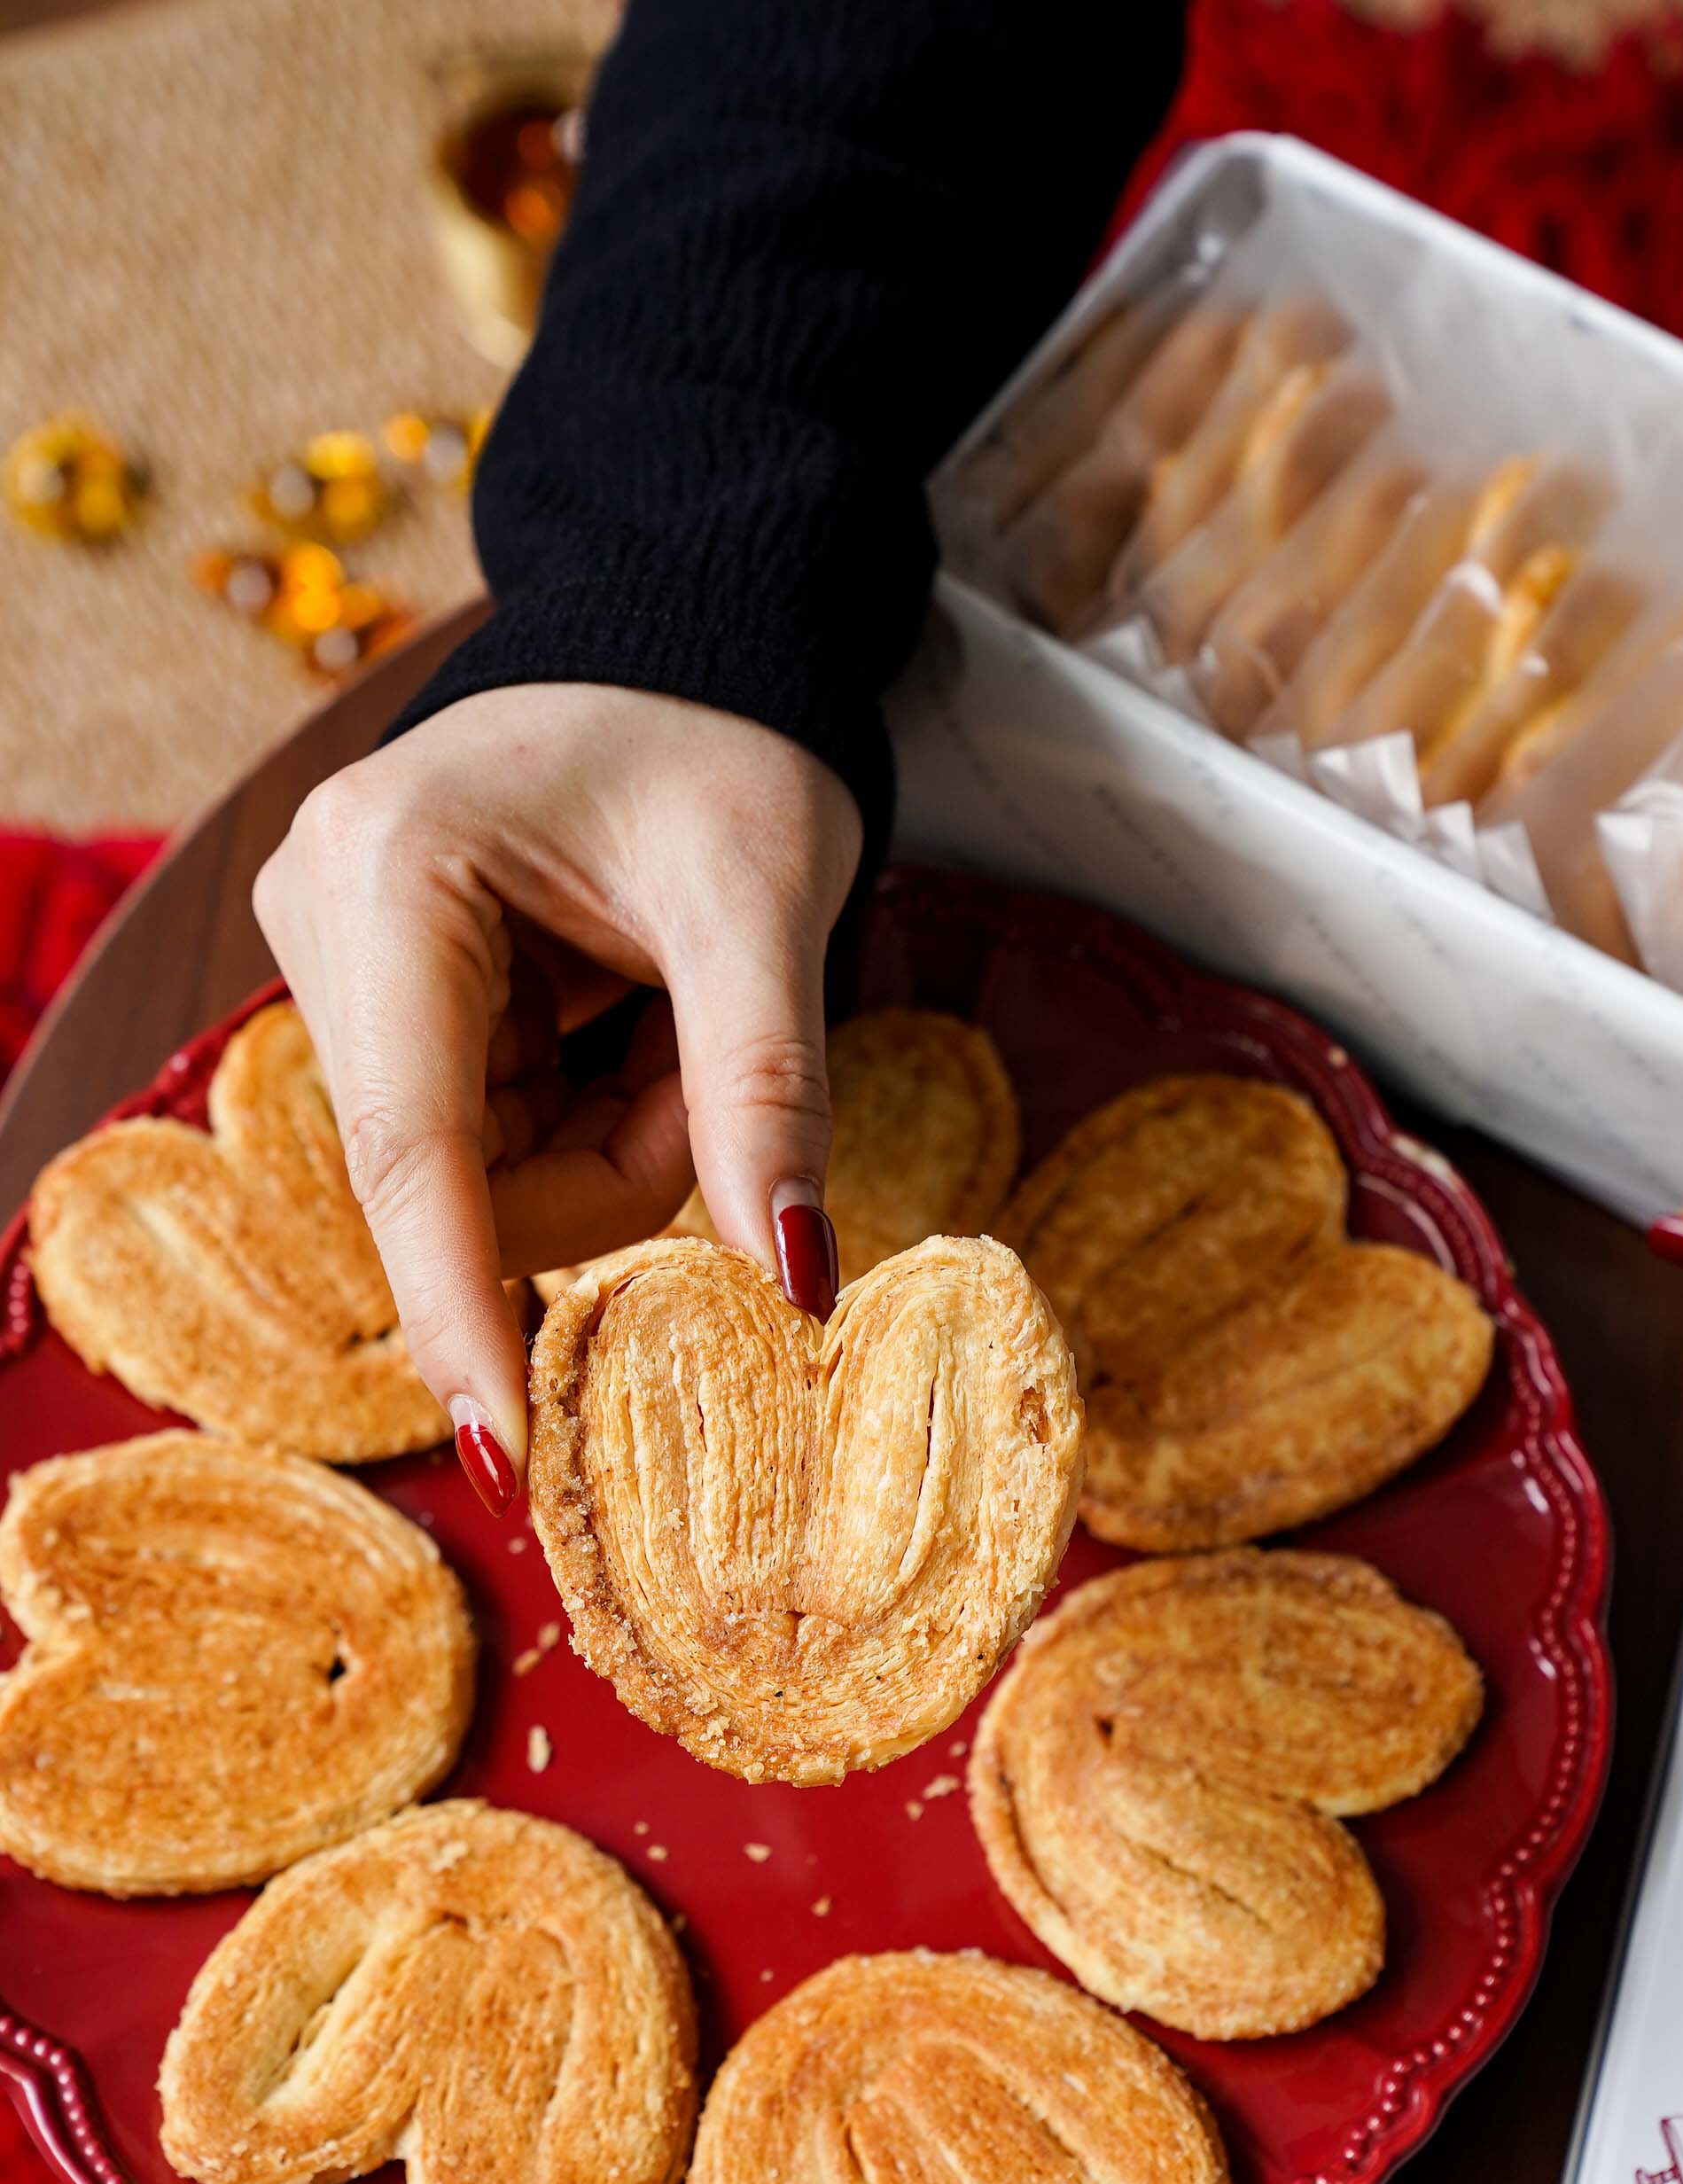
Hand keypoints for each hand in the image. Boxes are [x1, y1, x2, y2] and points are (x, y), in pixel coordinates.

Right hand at [253, 683, 861, 1508]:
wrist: (688, 652)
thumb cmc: (725, 747)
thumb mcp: (766, 904)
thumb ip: (768, 1089)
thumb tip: (794, 1283)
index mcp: (390, 873)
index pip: (415, 1152)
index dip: (463, 1318)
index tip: (505, 1466)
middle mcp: (323, 920)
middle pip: (465, 1183)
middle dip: (616, 1162)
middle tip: (702, 1051)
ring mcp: (340, 967)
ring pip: (486, 1181)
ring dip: (611, 1141)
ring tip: (667, 1012)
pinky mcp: (379, 1005)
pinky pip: (491, 1145)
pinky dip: (587, 1117)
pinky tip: (620, 1020)